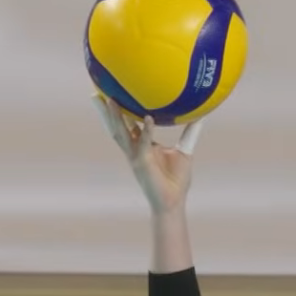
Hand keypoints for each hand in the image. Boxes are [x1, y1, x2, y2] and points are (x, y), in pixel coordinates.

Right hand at [93, 93, 205, 214]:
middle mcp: (134, 150)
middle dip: (104, 112)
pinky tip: (148, 117)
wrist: (173, 202)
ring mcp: (136, 156)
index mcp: (142, 146)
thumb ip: (190, 133)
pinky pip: (144, 144)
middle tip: (94, 93)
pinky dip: (146, 131)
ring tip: (109, 100)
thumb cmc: (177, 179)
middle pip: (116, 127)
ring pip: (121, 133)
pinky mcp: (143, 163)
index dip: (120, 111)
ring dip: (114, 117)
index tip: (113, 94)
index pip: (128, 124)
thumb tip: (200, 115)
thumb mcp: (185, 151)